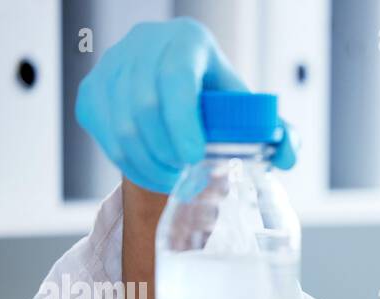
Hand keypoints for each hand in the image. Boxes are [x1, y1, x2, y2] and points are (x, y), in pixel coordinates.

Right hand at [75, 18, 296, 194]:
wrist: (175, 96)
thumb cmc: (216, 104)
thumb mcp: (249, 112)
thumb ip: (279, 133)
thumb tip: (287, 155)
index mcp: (187, 40)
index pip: (176, 77)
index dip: (183, 122)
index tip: (194, 157)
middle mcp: (143, 43)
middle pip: (144, 103)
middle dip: (166, 149)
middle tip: (186, 174)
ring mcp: (111, 65)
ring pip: (121, 123)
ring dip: (148, 162)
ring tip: (172, 178)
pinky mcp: (92, 91)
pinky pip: (104, 134)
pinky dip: (129, 163)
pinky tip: (151, 170)